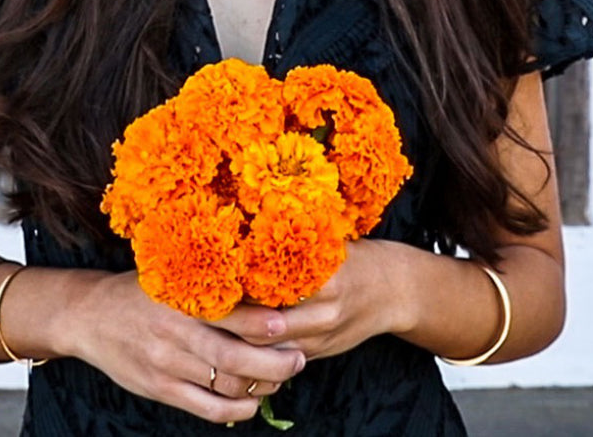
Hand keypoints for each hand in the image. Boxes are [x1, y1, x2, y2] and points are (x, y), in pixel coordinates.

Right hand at [69, 271, 305, 424]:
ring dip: (260, 384)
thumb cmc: (141, 290)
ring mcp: (167, 364)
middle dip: (275, 362)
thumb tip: (261, 283)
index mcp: (181, 297)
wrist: (90, 316)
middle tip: (299, 358)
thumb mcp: (171, 274)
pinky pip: (206, 408)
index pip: (233, 314)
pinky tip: (251, 402)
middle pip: (235, 356)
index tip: (292, 323)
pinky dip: (236, 410)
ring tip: (280, 376)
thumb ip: (208, 282)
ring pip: (224, 384)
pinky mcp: (160, 389)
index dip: (267, 323)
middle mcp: (174, 332)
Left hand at [223, 239, 410, 361]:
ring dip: (238, 339)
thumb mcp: (327, 242)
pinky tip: (235, 344)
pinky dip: (256, 354)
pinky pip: (279, 359)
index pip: (270, 283)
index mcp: (322, 273)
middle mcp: (323, 309)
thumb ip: (292, 245)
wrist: (394, 290)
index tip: (210, 274)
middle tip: (197, 306)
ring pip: (268, 347)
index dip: (238, 283)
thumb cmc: (354, 257)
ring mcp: (321, 336)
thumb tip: (244, 232)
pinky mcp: (319, 353)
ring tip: (209, 326)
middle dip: (230, 318)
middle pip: (264, 323)